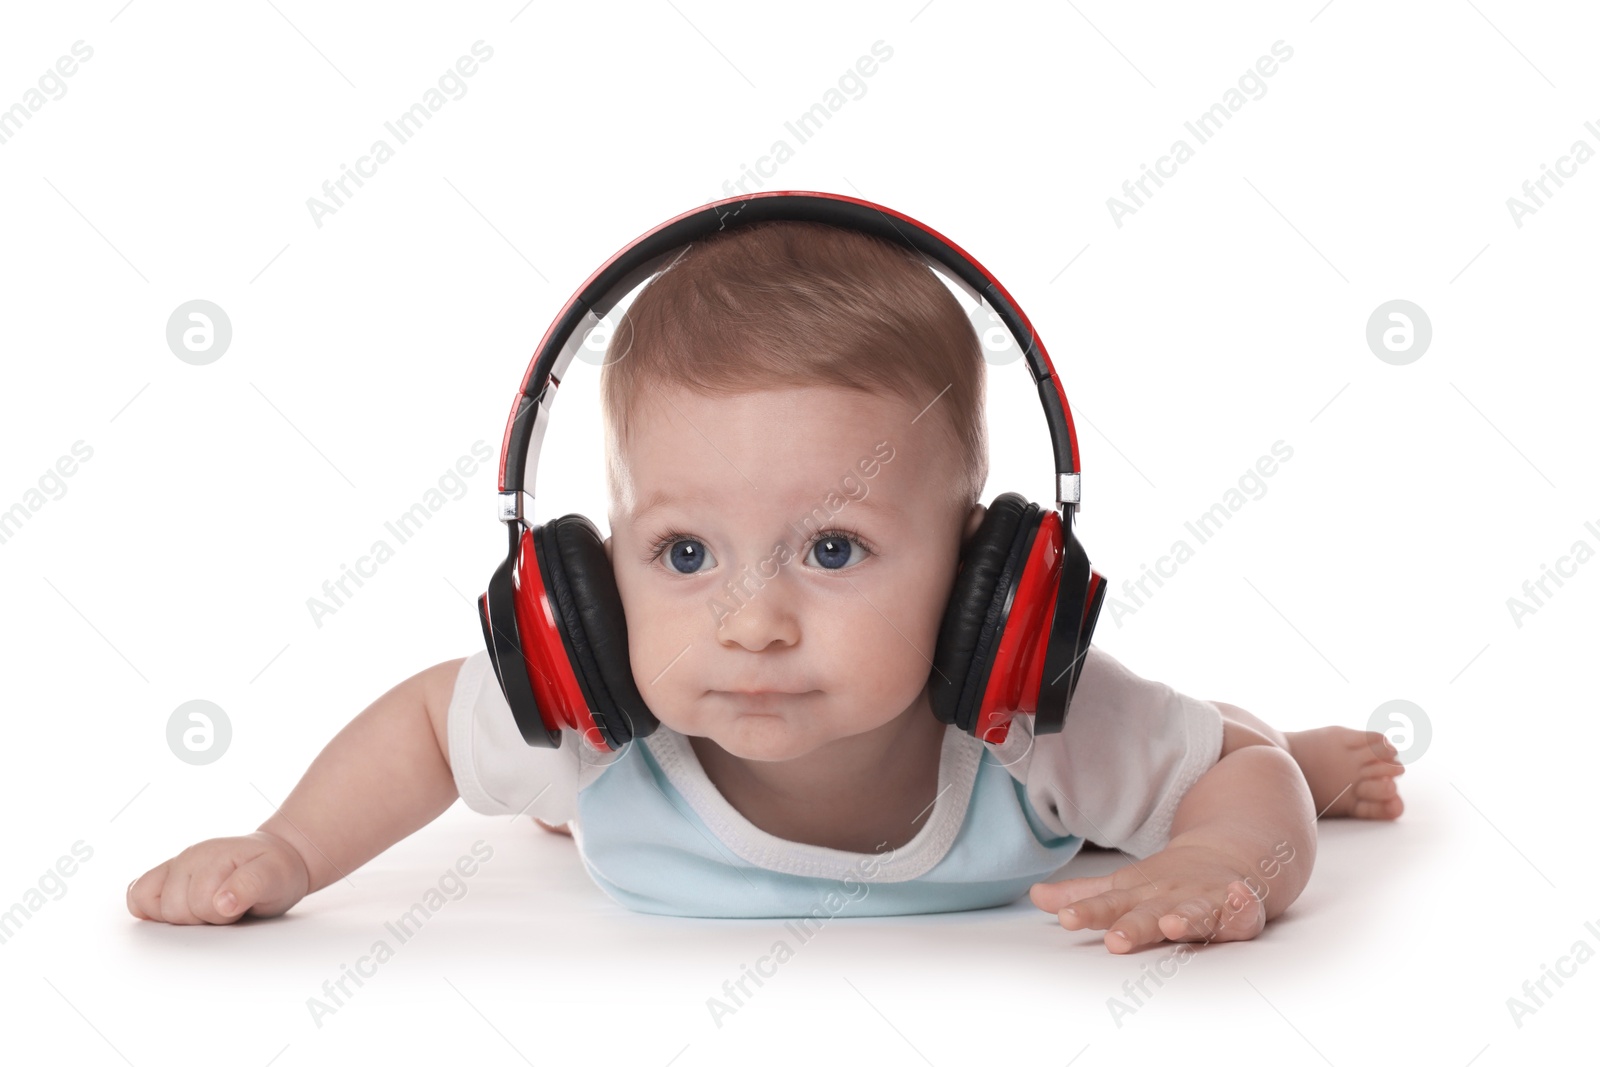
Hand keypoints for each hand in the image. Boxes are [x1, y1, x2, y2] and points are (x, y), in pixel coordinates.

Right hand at [127, 831, 309, 924]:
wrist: (279, 856)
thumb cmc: (275, 870)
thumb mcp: (275, 877)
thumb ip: (251, 886)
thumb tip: (222, 904)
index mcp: (212, 856)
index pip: (200, 904)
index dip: (223, 915)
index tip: (240, 907)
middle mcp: (188, 858)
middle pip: (174, 910)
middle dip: (203, 918)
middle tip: (227, 906)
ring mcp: (175, 866)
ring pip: (154, 909)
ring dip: (183, 916)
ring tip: (210, 906)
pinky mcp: (165, 877)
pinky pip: (137, 896)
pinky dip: (151, 909)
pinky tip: (177, 910)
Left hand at [1029, 843, 1268, 952]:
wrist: (1227, 853)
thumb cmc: (1168, 881)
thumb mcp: (1125, 886)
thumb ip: (1085, 897)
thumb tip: (1036, 897)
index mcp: (1140, 892)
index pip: (1109, 904)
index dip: (1089, 912)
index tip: (1067, 919)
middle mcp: (1169, 895)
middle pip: (1149, 912)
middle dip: (1133, 926)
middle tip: (1116, 940)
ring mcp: (1204, 898)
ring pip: (1194, 911)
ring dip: (1184, 918)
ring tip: (1171, 925)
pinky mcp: (1239, 906)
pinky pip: (1243, 909)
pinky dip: (1241, 905)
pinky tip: (1237, 899)